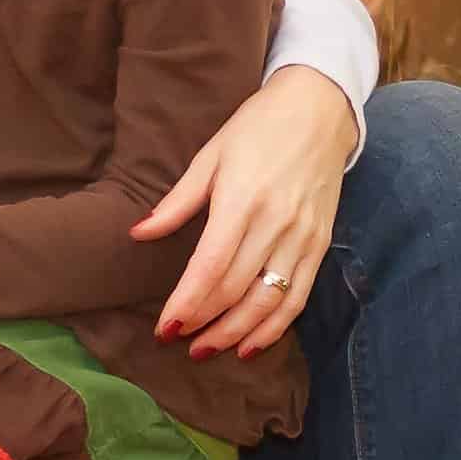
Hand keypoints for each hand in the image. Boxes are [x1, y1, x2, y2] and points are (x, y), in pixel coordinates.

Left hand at [141, 64, 349, 355]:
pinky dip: (275, 327)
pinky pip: (298, 297)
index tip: (164, 328)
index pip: (211, 266)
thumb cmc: (258, 127)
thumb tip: (139, 234)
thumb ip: (177, 201)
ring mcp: (302, 236)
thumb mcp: (211, 155)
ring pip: (268, 302)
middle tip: (176, 340)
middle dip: (203, 323)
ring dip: (235, 334)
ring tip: (206, 350)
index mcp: (242, 199)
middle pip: (236, 290)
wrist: (319, 109)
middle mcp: (276, 223)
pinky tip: (250, 345)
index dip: (187, 303)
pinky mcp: (321, 244)